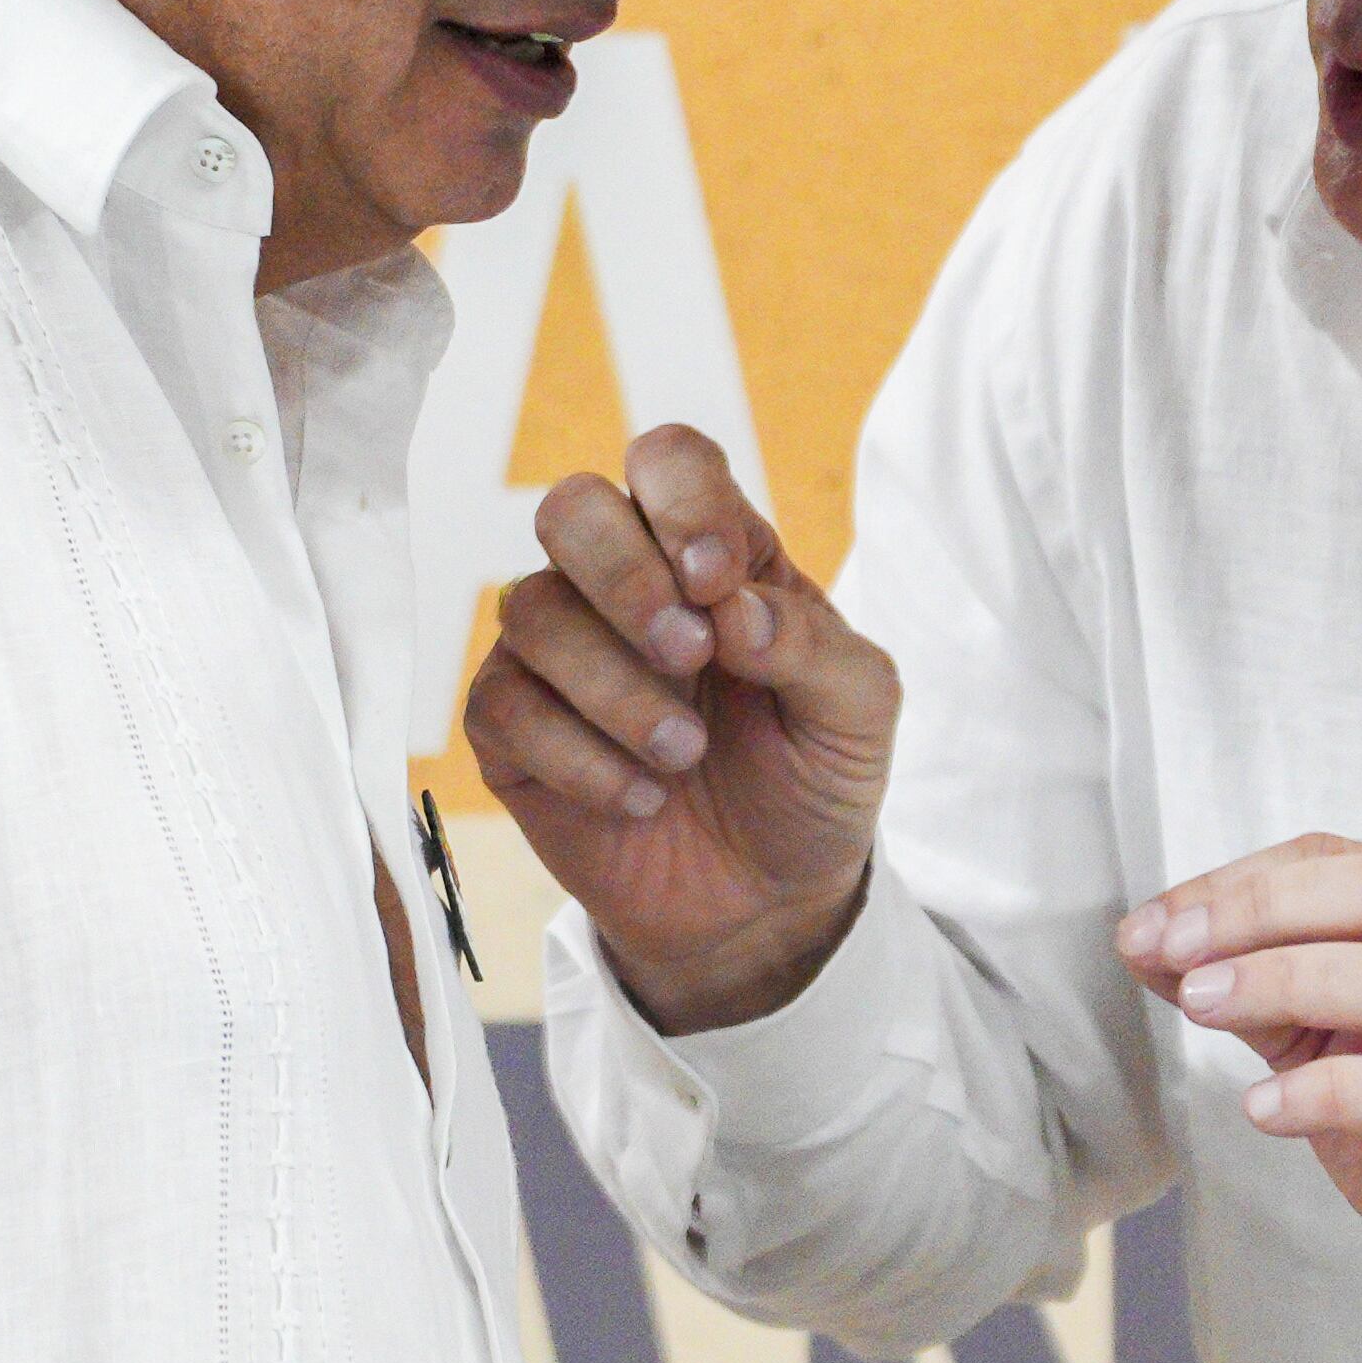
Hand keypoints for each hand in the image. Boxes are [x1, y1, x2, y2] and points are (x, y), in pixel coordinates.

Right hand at [463, 424, 901, 1032]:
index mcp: (712, 552)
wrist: (766, 902)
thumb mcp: (857, 712)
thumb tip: (734, 607)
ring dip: (614, 687)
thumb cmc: (811, 778)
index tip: (718, 583)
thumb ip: (812, 645)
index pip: (668, 460)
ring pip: (531, 610)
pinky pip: (504, 706)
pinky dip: (579, 758)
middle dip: (625, 576)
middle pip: (571, 506)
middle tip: (690, 655)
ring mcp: (559, 653)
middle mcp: (623, 583)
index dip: (683, 503)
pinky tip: (640, 798)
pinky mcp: (514, 730)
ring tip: (684, 755)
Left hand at [1118, 835, 1361, 1362]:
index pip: (1353, 862)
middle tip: (1176, 949)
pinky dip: (1331, 1091)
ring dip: (1288, 980)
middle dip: (1265, 910)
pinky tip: (1263, 1107)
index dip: (1248, 881)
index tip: (1160, 920)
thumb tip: (1148, 940)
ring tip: (1201, 1005)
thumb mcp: (1337, 1044)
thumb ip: (1257, 988)